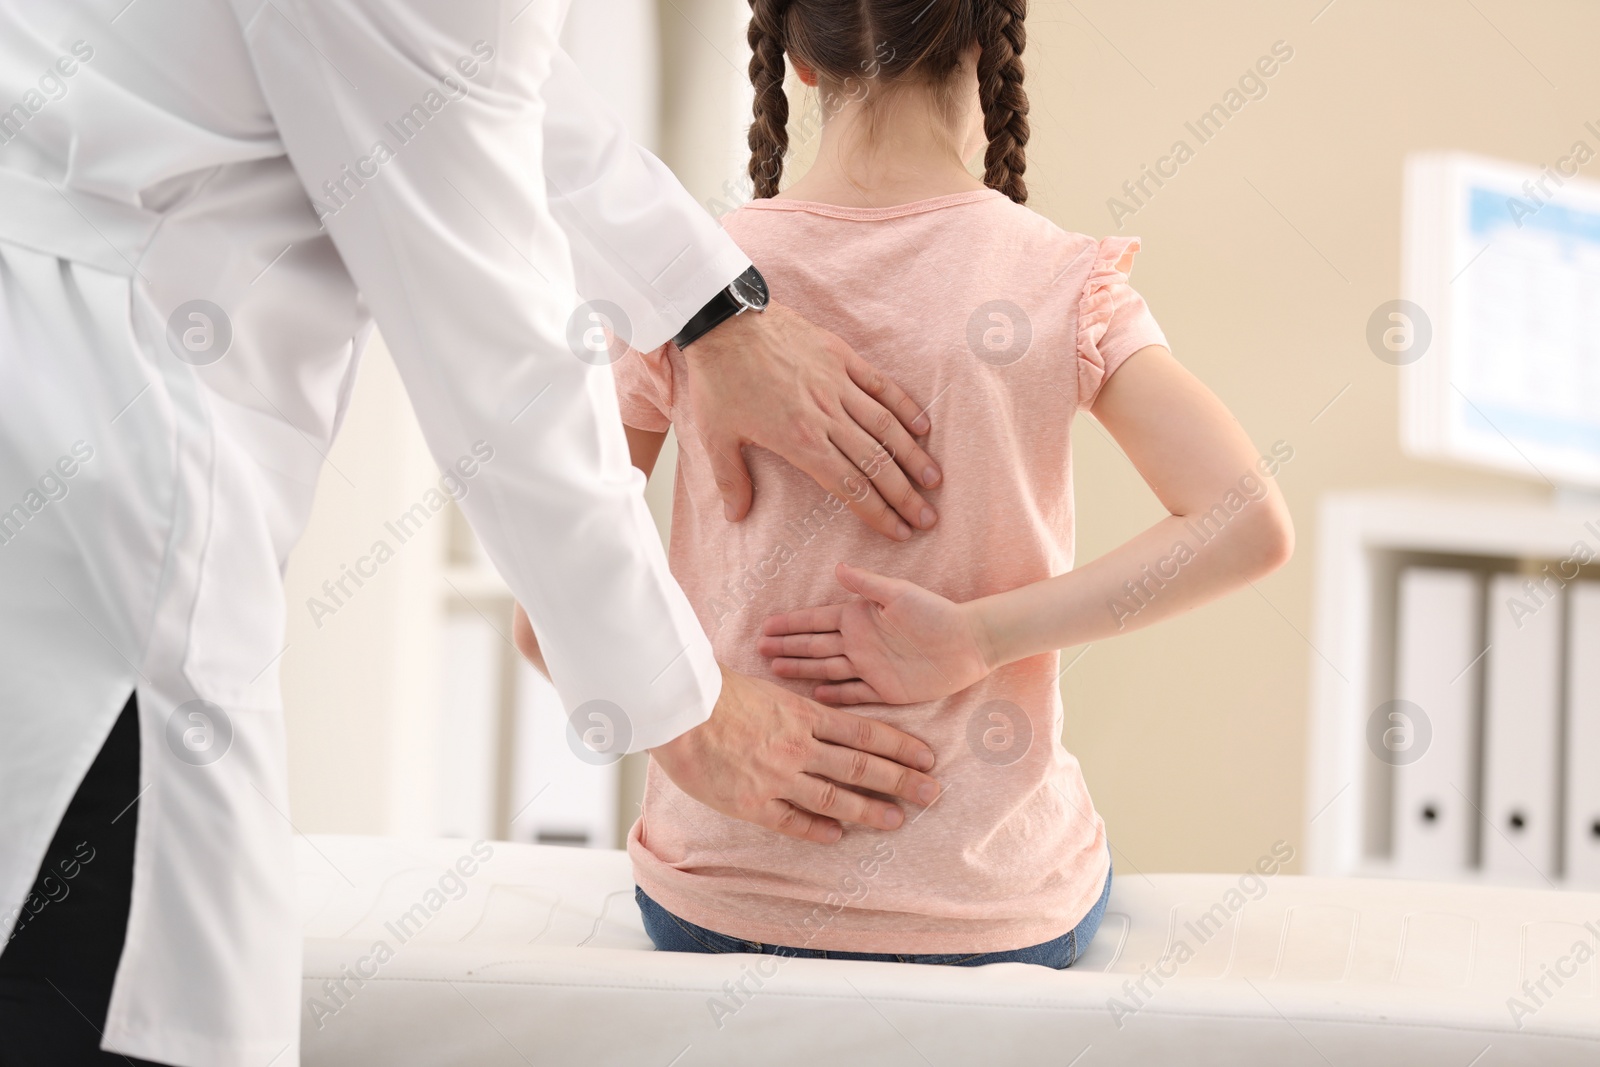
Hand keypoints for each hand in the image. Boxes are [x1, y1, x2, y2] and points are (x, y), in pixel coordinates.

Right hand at [651, 666, 941, 842]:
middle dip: (901, 780)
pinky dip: (818, 829)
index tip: (926, 756)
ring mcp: (778, 776)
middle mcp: (799, 746)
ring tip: (897, 820)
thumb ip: (797, 708)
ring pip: (835, 797)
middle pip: (862, 765)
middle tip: (931, 792)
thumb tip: (822, 718)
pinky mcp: (752, 802)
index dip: (900, 745)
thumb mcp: (767, 689)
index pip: (865, 731)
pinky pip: (793, 821)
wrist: (676, 709)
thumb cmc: (716, 692)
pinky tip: (838, 836)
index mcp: (804, 713)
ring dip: (870, 810)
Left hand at [682, 302, 941, 541]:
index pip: (849, 486)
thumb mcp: (715, 436)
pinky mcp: (840, 356)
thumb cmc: (717, 380)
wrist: (723, 320)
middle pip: (876, 463)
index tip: (899, 533)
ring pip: (886, 426)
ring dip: (913, 456)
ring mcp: (837, 384)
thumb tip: (735, 516)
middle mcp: (826, 415)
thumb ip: (731, 479)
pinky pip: (880, 385)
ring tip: (934, 480)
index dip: (878, 513)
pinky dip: (905, 406)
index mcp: (799, 440)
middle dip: (905, 495)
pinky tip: (923, 427)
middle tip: (927, 518)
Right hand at [758, 563, 994, 704]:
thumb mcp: (899, 593)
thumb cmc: (936, 613)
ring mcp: (870, 667)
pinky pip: (853, 693)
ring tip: (776, 668)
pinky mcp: (885, 689)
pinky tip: (815, 694)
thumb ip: (866, 584)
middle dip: (788, 645)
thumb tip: (836, 568)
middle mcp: (860, 642)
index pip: (816, 620)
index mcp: (859, 617)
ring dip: (802, 668)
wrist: (968, 642)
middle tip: (761, 648)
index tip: (766, 625)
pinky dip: (834, 695)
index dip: (791, 623)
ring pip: (827, 668)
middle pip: (815, 645)